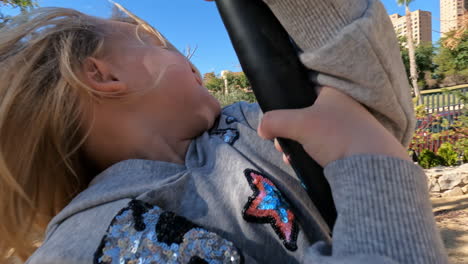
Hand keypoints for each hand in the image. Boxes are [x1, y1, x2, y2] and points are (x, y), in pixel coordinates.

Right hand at [258, 87, 410, 166]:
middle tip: (281, 146)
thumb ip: (274, 121)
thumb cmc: (335, 135)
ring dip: (297, 145)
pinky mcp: (354, 145)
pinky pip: (325, 146)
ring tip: (291, 158)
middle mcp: (343, 106)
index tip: (276, 125)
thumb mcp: (298, 124)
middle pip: (304, 116)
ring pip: (313, 134)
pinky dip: (312, 154)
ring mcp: (349, 126)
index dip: (286, 108)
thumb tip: (261, 128)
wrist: (372, 165)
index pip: (302, 93)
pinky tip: (306, 164)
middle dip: (288, 132)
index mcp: (333, 93)